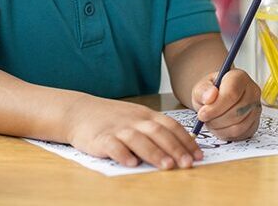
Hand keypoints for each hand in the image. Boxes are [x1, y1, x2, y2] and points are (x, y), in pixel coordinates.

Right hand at [65, 96, 202, 169]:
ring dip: (154, 153)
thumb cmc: (112, 118)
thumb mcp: (135, 117)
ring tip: (167, 166)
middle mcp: (133, 120)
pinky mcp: (100, 138)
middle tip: (188, 164)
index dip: (186, 140)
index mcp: (145, 115)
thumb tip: (182, 148)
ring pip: (138, 139)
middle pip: (158, 132)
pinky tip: (131, 163)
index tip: (198, 155)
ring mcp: (117, 128)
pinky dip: (122, 154)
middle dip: (175, 148)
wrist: (79, 111)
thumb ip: (155, 129)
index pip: (170, 125)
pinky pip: (112, 146)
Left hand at [191, 69, 260, 140]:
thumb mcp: (201, 87)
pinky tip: (218, 126)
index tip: (202, 113)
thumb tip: (210, 97)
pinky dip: (226, 134)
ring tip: (211, 121)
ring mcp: (256, 108)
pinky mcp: (255, 123)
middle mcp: (252, 92)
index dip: (216, 107)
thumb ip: (203, 91)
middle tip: (204, 118)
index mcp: (239, 77)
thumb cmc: (210, 91)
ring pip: (239, 126)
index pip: (232, 94)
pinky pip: (241, 134)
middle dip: (216, 119)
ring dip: (220, 128)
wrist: (216, 97)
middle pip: (236, 112)